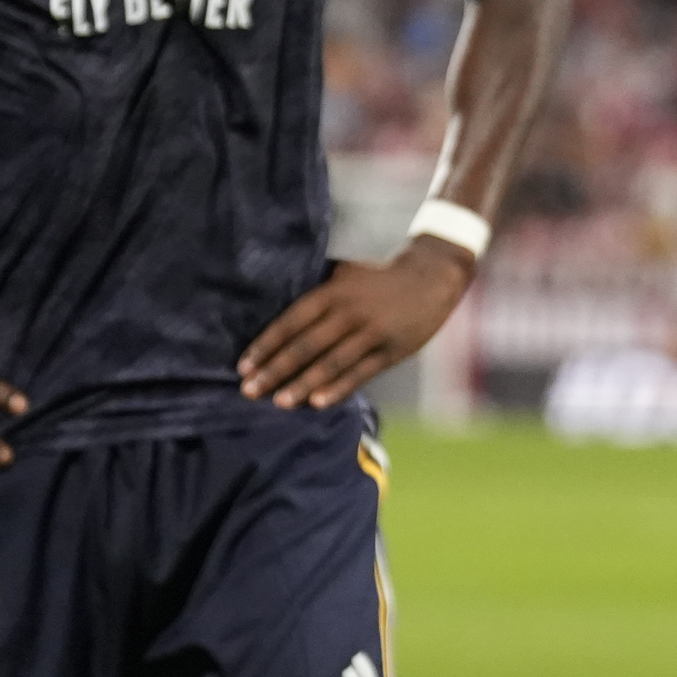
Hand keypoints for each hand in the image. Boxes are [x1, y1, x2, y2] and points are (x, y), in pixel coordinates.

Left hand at [239, 242, 477, 410]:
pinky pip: (360, 373)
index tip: (244, 366)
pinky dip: (338, 388)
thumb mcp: (346, 275)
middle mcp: (350, 311)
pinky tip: (317, 402)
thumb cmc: (380, 277)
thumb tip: (273, 305)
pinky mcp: (391, 350)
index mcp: (334, 291)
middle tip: (249, 390)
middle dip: (275, 370)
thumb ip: (317, 293)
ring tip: (278, 402)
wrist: (433, 275)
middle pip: (305, 345)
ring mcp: (372, 332)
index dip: (266, 345)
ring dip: (302, 384)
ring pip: (330, 363)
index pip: (291, 321)